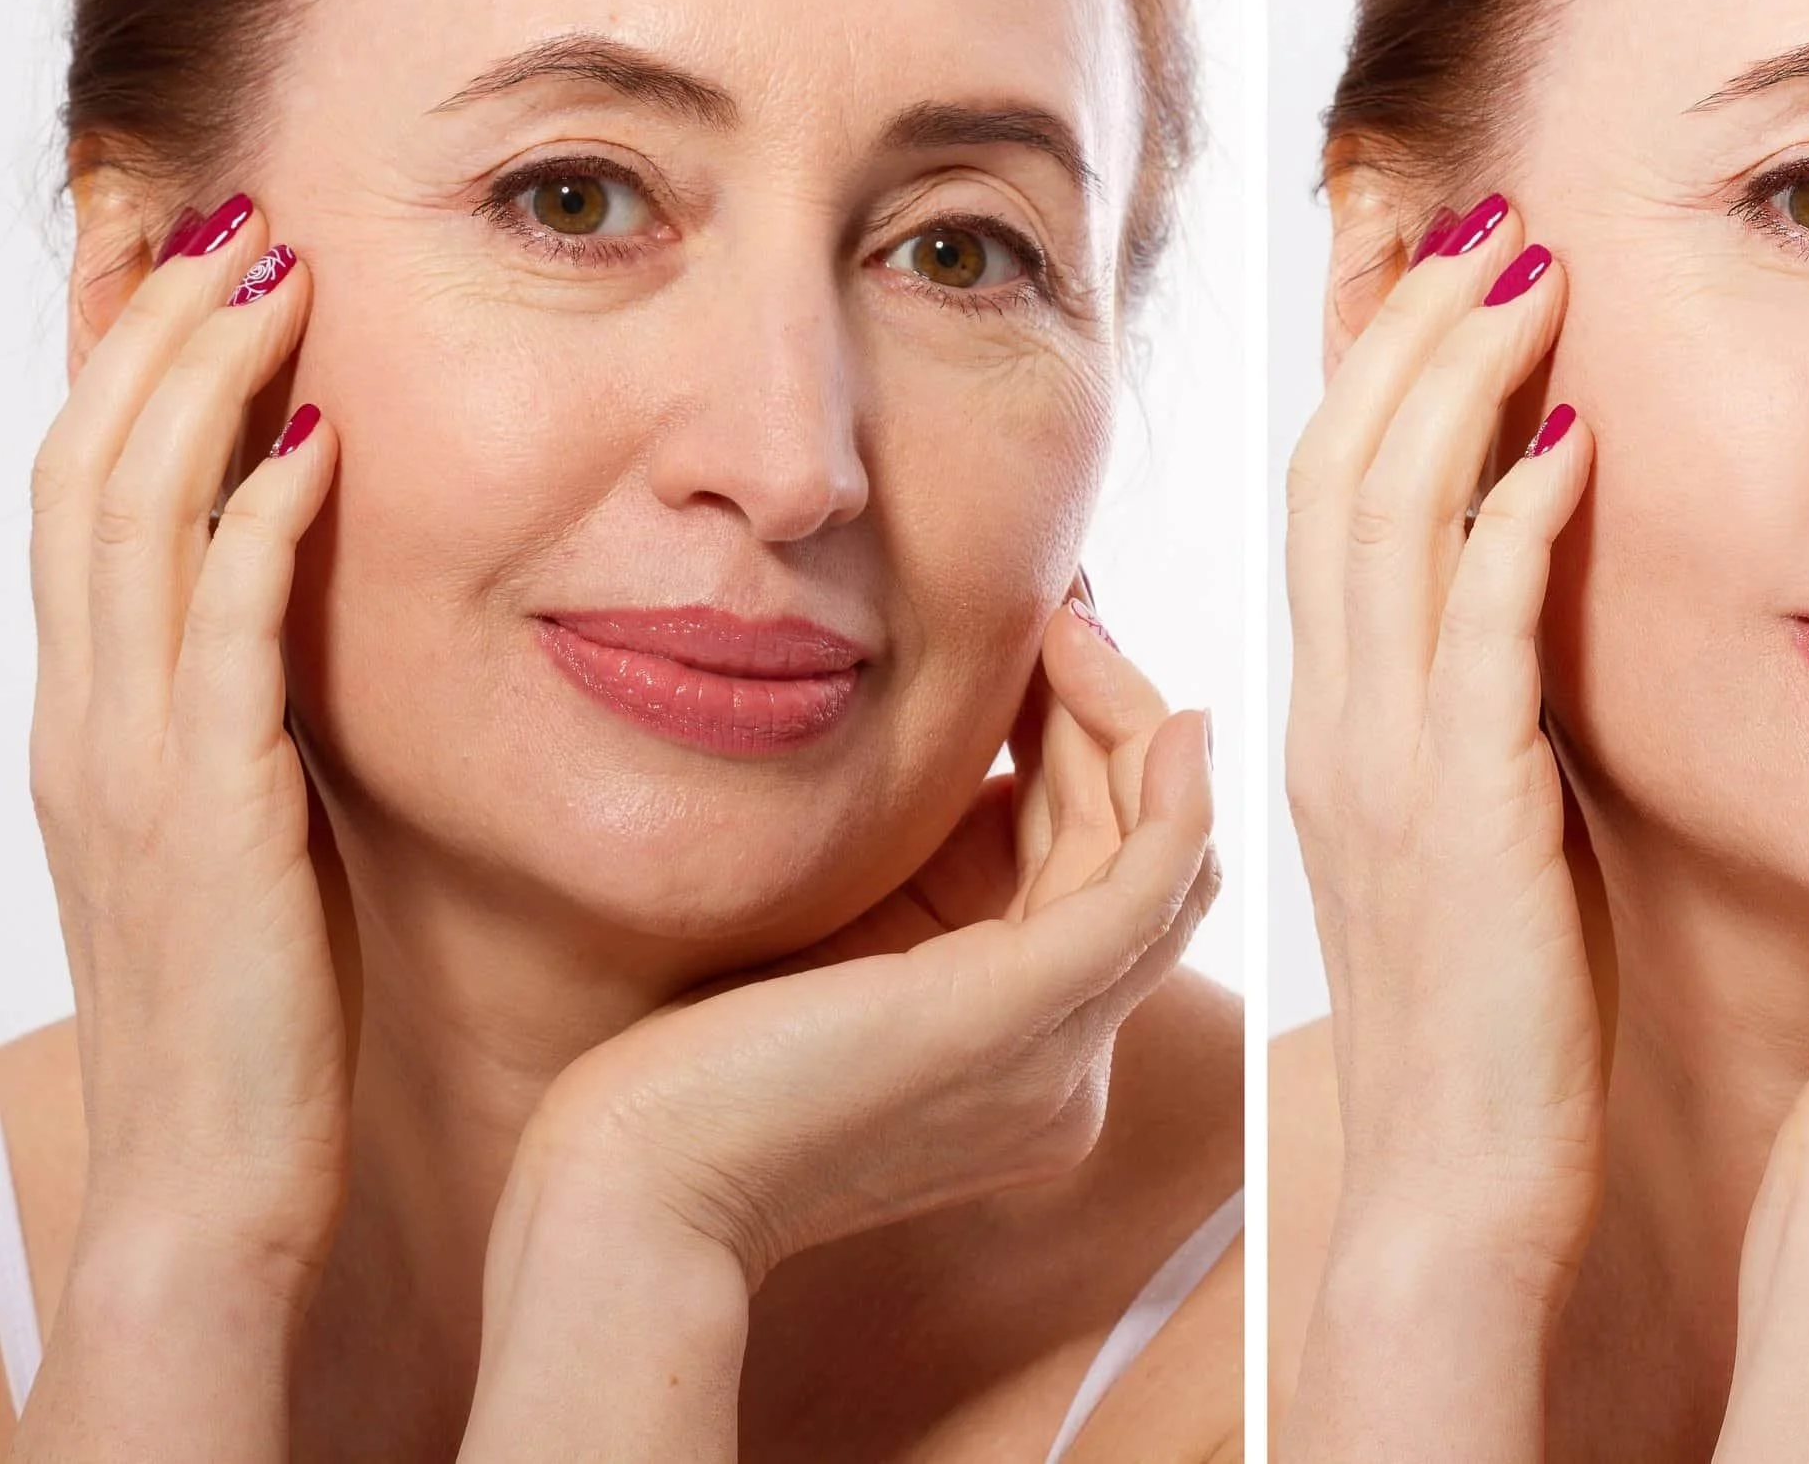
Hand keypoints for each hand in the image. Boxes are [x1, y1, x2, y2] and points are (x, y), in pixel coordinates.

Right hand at [22, 199, 342, 1454]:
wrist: (213, 1183)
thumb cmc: (246, 1020)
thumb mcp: (230, 845)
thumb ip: (235, 735)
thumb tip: (290, 634)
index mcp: (93, 726)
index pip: (82, 504)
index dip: (117, 371)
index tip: (175, 259)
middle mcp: (91, 723)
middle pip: (90, 474)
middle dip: (154, 333)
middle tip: (233, 217)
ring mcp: (137, 765)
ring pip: (138, 525)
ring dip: (203, 386)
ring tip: (273, 274)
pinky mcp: (217, 816)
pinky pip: (227, 640)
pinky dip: (264, 528)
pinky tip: (320, 445)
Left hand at [458, 601, 1214, 1458]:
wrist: (633, 1188)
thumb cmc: (687, 1076)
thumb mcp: (828, 951)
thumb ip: (912, 883)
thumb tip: (966, 755)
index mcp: (1022, 1059)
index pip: (1100, 889)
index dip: (1082, 761)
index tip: (1034, 657)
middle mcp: (1068, 1065)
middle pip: (1145, 865)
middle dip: (1113, 725)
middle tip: (1061, 620)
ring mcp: (1062, 1047)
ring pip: (1161, 858)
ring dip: (1129, 724)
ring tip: (1068, 628)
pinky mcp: (1033, 1008)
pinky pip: (1158, 878)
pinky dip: (1174, 788)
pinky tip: (1165, 716)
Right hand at [1280, 195, 1594, 1457]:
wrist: (1452, 1188)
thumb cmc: (1479, 1023)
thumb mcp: (1463, 841)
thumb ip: (1468, 724)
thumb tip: (1520, 615)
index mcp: (1329, 724)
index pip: (1327, 503)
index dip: (1365, 368)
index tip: (1421, 260)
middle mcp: (1333, 723)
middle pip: (1341, 475)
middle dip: (1406, 328)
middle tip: (1480, 212)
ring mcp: (1384, 767)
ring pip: (1389, 525)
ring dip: (1458, 384)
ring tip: (1525, 270)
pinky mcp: (1463, 820)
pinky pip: (1477, 640)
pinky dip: (1517, 528)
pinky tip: (1571, 444)